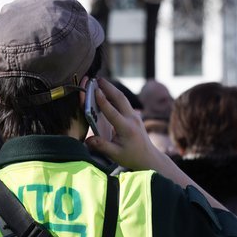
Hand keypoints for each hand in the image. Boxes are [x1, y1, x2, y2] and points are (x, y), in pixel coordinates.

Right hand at [87, 79, 227, 210]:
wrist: (149, 157)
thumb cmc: (132, 157)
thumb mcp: (116, 155)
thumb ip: (102, 146)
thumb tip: (87, 140)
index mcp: (127, 128)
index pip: (113, 112)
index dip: (103, 101)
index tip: (96, 90)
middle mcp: (132, 119)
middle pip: (120, 99)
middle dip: (108, 87)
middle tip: (96, 79)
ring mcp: (135, 116)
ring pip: (122, 98)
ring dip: (111, 88)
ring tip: (100, 81)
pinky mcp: (134, 115)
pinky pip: (124, 102)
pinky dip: (115, 95)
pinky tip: (107, 91)